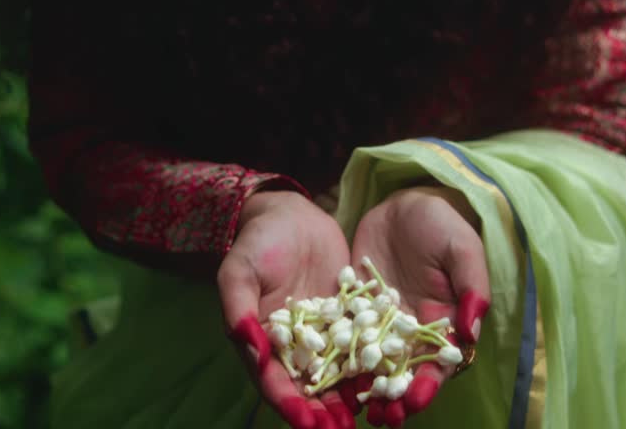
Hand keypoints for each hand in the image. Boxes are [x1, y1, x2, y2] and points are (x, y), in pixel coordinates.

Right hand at [218, 190, 355, 428]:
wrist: (292, 217)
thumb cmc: (259, 242)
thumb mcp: (240, 270)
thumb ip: (238, 308)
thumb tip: (249, 346)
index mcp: (261, 342)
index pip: (272, 381)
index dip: (288, 403)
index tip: (306, 423)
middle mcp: (292, 348)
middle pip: (305, 389)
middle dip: (321, 414)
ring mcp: (321, 338)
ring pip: (334, 377)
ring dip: (347, 400)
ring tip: (367, 418)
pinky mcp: (347, 322)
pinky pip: (359, 349)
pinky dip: (369, 368)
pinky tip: (387, 383)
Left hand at [348, 186, 490, 426]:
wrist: (403, 203)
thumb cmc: (441, 223)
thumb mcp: (462, 248)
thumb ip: (471, 286)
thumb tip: (472, 329)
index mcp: (443, 323)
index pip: (438, 363)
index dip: (428, 384)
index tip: (416, 401)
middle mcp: (411, 330)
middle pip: (404, 373)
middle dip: (395, 397)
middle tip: (383, 418)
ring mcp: (381, 322)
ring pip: (373, 364)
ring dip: (366, 388)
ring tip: (357, 410)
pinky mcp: (355, 309)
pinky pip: (345, 337)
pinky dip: (338, 359)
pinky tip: (325, 376)